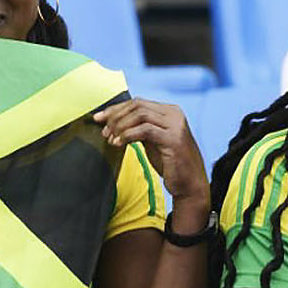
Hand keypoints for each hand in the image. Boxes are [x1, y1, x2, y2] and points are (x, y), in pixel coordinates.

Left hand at [93, 98, 209, 207]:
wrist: (189, 184)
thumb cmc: (170, 163)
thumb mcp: (152, 140)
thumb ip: (138, 127)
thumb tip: (112, 120)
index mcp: (169, 111)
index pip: (137, 102)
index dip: (115, 109)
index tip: (98, 118)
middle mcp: (174, 114)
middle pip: (137, 105)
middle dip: (116, 117)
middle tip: (104, 132)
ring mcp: (175, 126)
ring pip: (140, 115)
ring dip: (120, 126)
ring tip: (110, 139)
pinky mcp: (173, 139)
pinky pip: (145, 130)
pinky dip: (128, 135)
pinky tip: (119, 143)